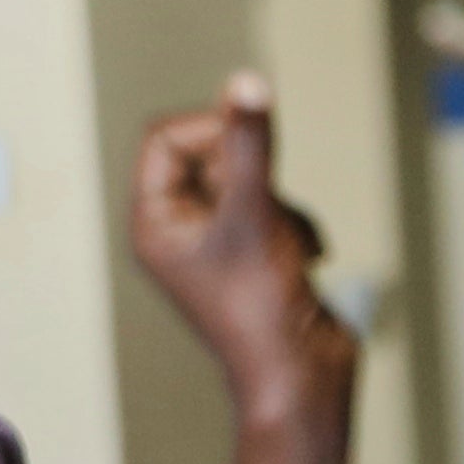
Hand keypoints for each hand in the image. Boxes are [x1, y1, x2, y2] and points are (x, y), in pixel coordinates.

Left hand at [130, 75, 356, 438]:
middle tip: (266, 208)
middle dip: (251, 173)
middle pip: (209, 155)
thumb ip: (251, 145)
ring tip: (288, 244)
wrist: (302, 383)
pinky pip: (274, 211)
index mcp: (154, 222)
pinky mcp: (255, 259)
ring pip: (249, 182)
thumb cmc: (263, 311)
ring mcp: (218, 245)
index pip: (165, 140)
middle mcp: (179, 231)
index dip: (207, 129)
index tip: (247, 145)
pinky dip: (297, 226)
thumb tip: (248, 81)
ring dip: (280, 202)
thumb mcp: (256, 214)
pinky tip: (309, 259)